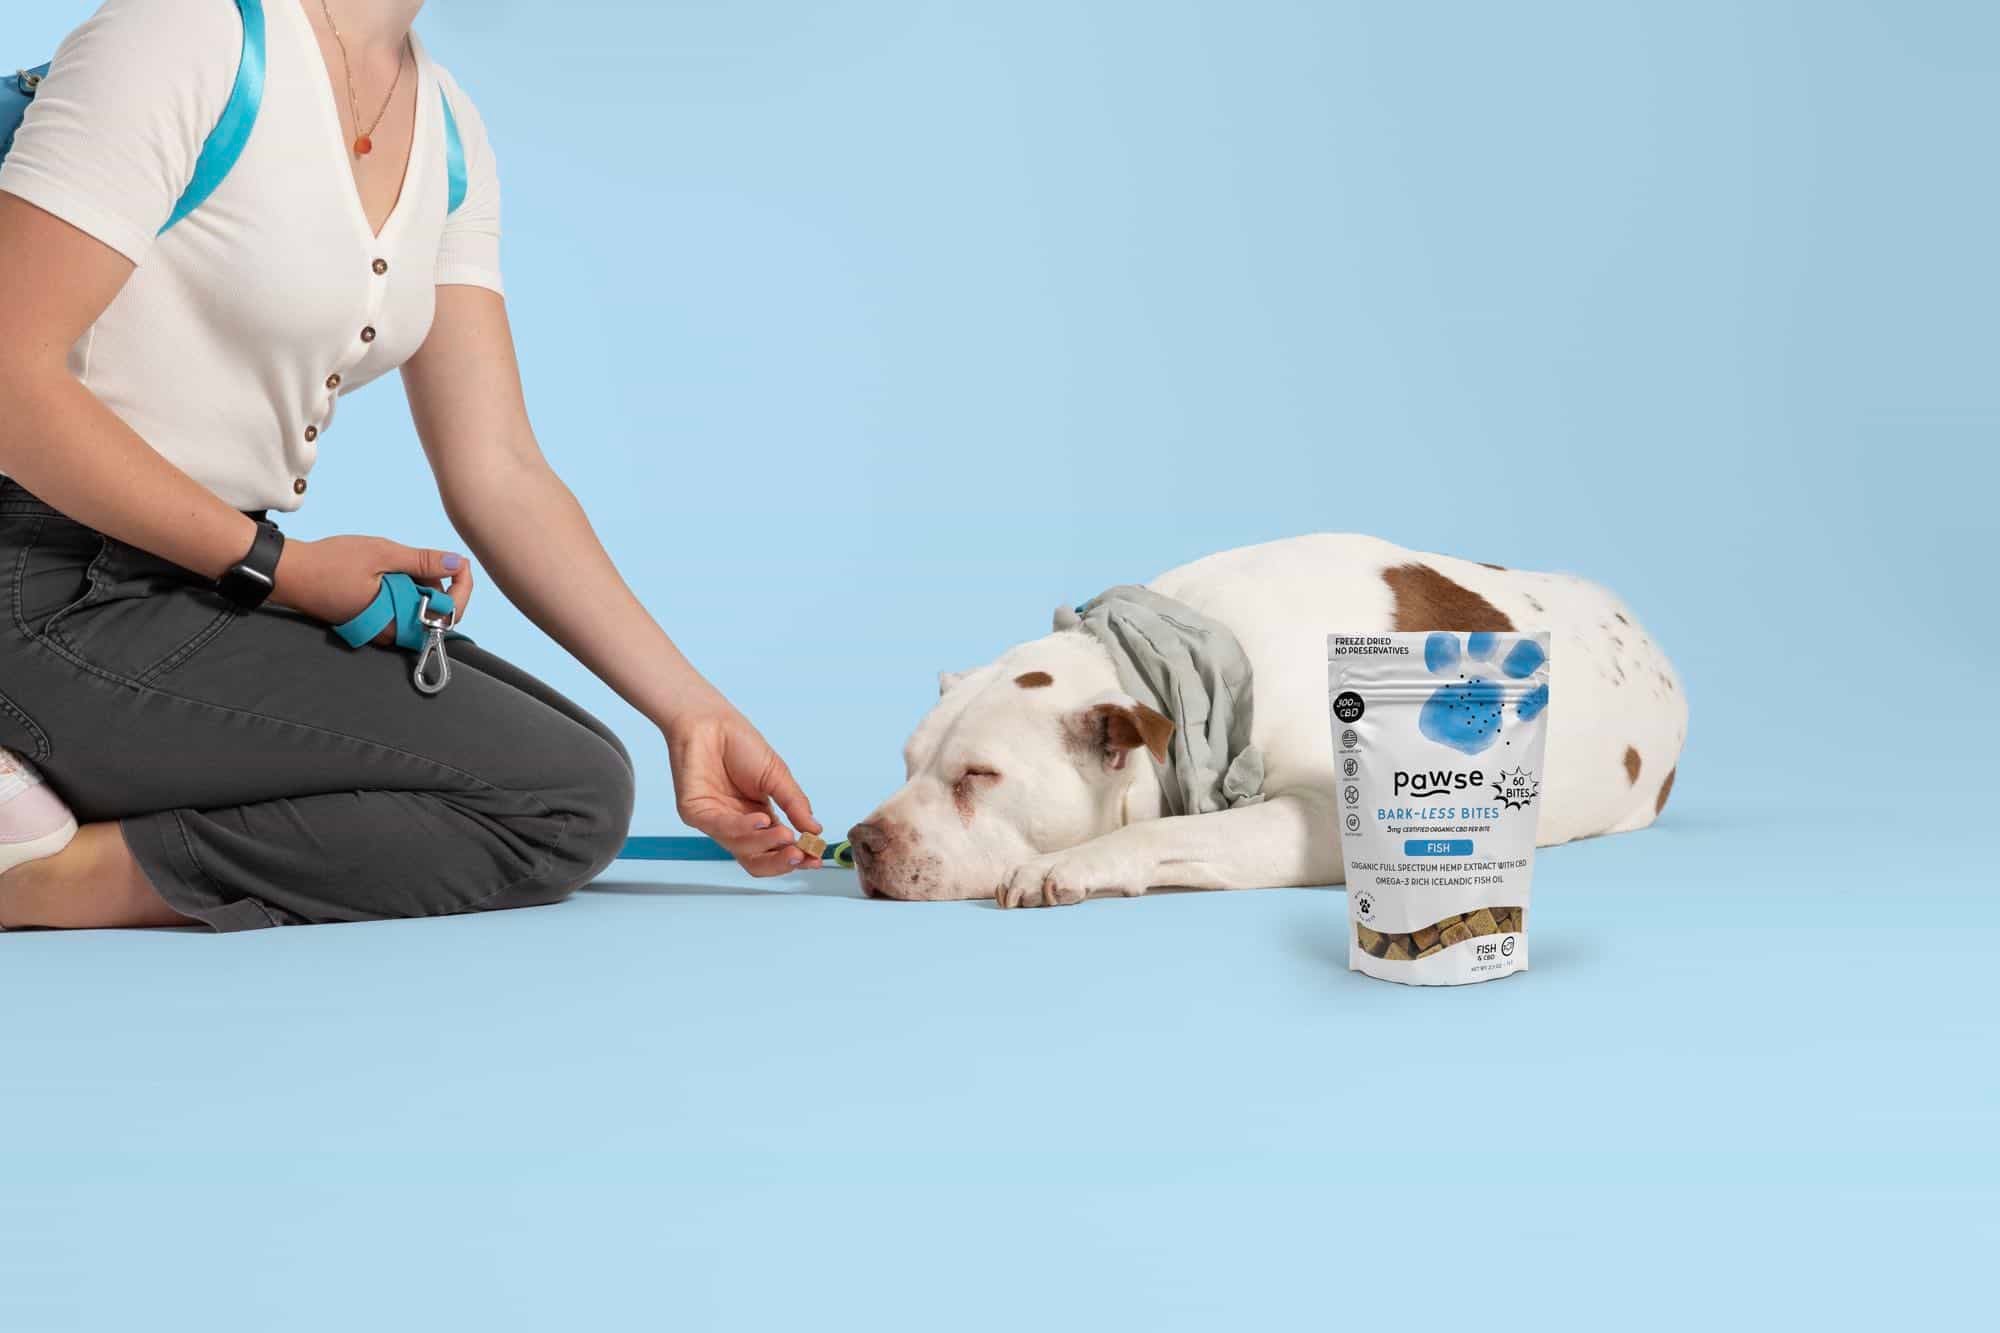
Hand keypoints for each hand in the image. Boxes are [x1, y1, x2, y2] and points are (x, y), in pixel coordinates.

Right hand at [271, 535, 475, 641]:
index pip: (449, 613)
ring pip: (420, 611)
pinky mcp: (373, 622)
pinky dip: (405, 590)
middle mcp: (391, 632)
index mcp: (397, 619)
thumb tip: (456, 563)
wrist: (290, 573)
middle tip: (422, 560)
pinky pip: (402, 610)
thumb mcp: (382, 553)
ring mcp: (381, 629)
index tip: (460, 563)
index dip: (462, 588)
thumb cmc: (330, 563)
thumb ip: (422, 561)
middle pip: (438, 614)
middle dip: (439, 585)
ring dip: (421, 587)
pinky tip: (389, 574)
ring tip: (399, 565)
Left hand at [665, 692, 821, 875]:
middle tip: (801, 855)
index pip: (775, 849)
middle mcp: (735, 825)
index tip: (816, 858)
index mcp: (756, 818)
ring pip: (741, 848)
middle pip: (757, 860)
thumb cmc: (740, 744)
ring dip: (766, 844)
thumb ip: (794, 804)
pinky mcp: (694, 812)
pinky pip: (721, 827)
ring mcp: (714, 821)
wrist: (711, 720)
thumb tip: (815, 830)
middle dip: (780, 862)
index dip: (795, 857)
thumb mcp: (777, 776)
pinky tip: (762, 820)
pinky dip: (744, 827)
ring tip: (787, 835)